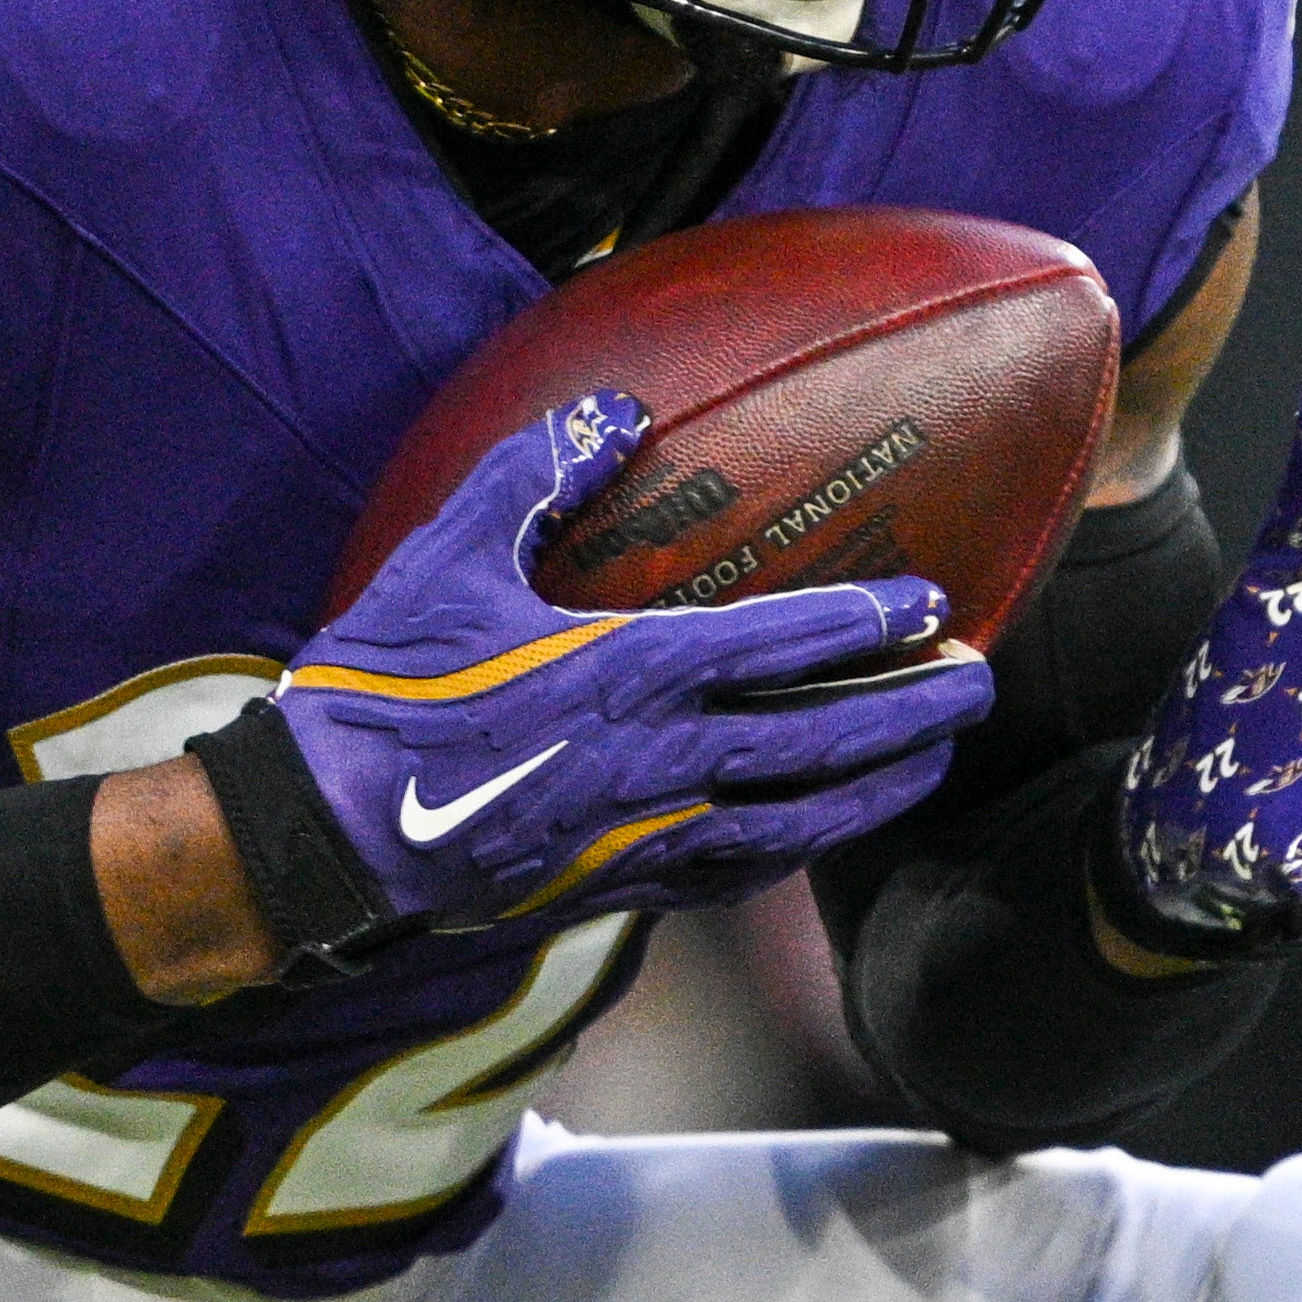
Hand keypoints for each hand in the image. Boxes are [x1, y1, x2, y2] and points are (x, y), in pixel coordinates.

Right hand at [258, 391, 990, 941]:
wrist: (322, 840)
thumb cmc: (380, 691)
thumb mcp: (447, 560)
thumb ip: (533, 477)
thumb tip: (609, 411)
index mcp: (627, 673)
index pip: (781, 644)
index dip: (866, 623)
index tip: (935, 604)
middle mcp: (660, 762)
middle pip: (823, 739)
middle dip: (912, 711)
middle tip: (980, 683)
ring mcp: (648, 837)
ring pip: (800, 818)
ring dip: (879, 786)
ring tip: (935, 758)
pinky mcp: (621, 890)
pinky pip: (740, 872)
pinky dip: (800, 845)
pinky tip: (824, 828)